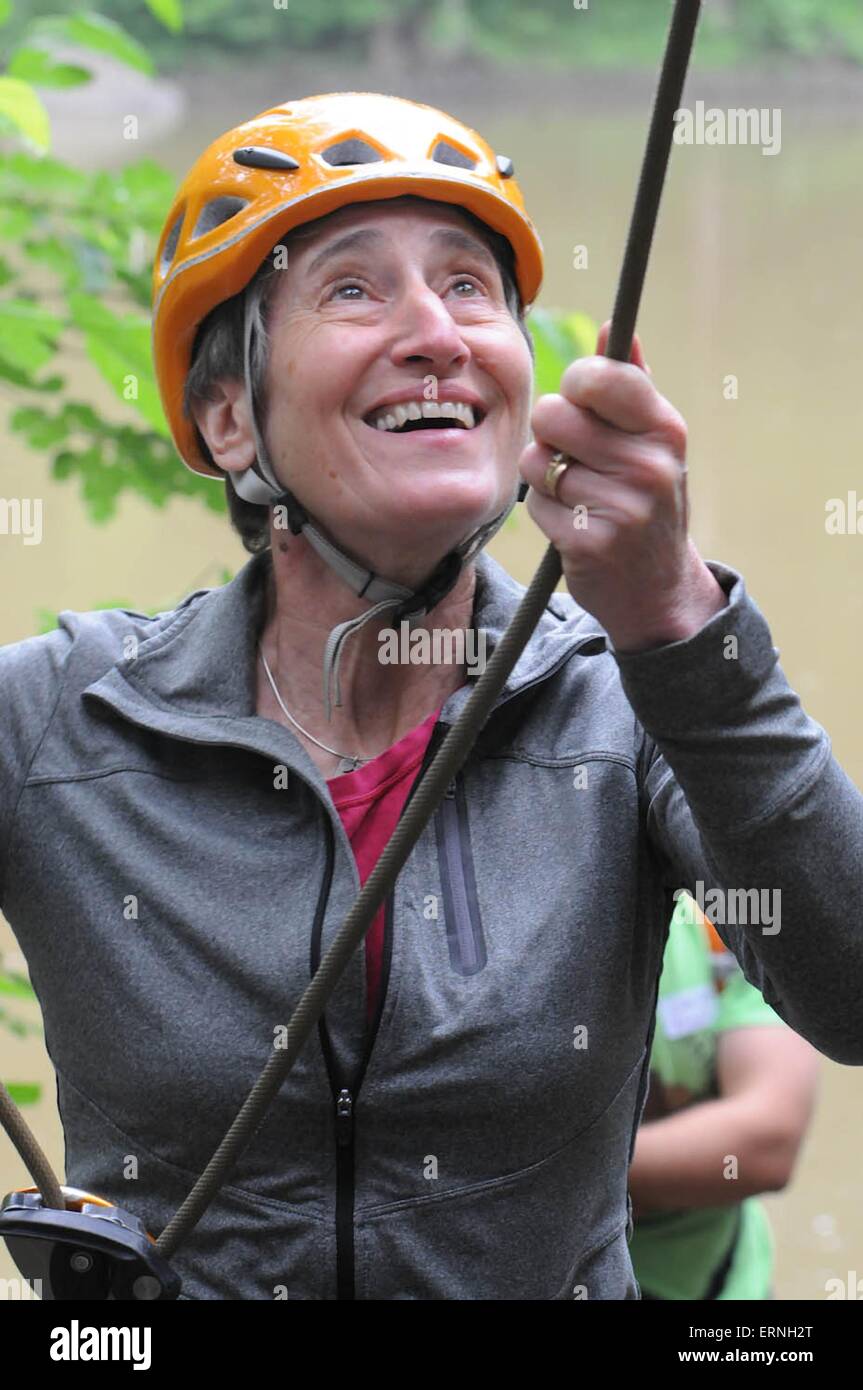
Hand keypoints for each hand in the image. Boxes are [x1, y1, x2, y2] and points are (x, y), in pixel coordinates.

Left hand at [518, 321, 726, 651]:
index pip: (598, 377)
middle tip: (574, 456)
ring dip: (546, 477)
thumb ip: (631, 385)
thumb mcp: (652, 443)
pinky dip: (545, 512)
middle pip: (553, 415)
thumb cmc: (646, 501)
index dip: (575, 387)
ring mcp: (622, 507)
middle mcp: (649, 465)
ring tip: (577, 493)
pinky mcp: (590, 543)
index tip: (583, 404)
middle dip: (551, 434)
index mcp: (665, 429)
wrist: (658, 588)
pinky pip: (536, 504)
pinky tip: (574, 524)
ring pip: (538, 461)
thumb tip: (612, 327)